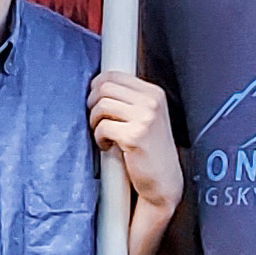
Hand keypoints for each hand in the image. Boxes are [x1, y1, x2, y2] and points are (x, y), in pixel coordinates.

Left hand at [88, 72, 180, 219]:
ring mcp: (145, 118)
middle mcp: (152, 102)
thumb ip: (129, 98)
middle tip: (96, 119)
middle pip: (104, 88)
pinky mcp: (134, 136)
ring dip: (94, 122)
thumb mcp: (146, 116)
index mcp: (154, 93)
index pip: (114, 75)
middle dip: (92, 104)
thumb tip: (97, 84)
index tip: (94, 100)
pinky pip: (102, 127)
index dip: (96, 86)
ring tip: (103, 134)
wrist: (163, 180)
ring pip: (101, 106)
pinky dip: (99, 138)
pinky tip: (107, 146)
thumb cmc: (150, 149)